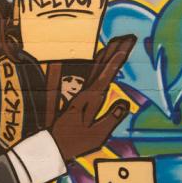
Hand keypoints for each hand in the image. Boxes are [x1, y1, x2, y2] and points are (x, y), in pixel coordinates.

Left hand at [50, 34, 135, 161]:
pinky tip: (102, 58)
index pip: (106, 75)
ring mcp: (82, 92)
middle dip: (115, 50)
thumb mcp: (95, 136)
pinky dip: (99, 63)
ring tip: (118, 41)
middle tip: (128, 36)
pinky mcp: (80, 96)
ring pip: (96, 67)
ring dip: (108, 53)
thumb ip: (111, 119)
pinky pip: (92, 74)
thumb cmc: (74, 143)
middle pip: (102, 65)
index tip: (126, 45)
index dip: (116, 59)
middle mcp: (86, 91)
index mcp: (90, 99)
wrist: (53, 145)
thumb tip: (125, 104)